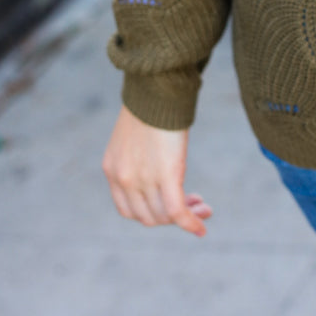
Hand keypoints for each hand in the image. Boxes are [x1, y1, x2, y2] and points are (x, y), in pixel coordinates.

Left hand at [102, 103, 212, 236]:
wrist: (156, 87)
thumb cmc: (150, 105)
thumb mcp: (134, 136)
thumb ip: (138, 157)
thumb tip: (154, 161)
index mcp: (112, 170)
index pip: (129, 210)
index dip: (151, 213)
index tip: (170, 203)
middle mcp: (123, 179)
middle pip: (148, 216)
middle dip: (171, 218)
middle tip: (196, 204)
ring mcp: (142, 180)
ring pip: (164, 215)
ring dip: (186, 217)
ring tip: (204, 208)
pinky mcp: (165, 175)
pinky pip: (177, 211)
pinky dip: (190, 223)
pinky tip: (201, 228)